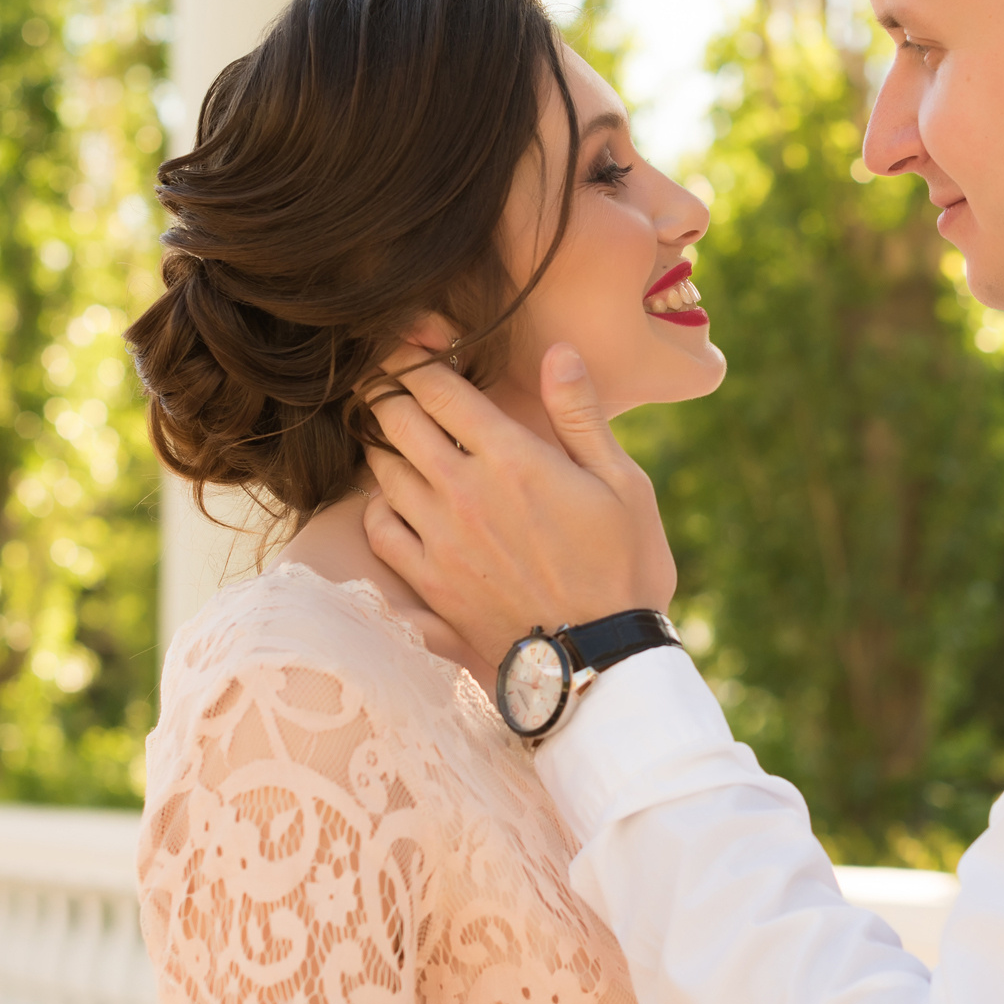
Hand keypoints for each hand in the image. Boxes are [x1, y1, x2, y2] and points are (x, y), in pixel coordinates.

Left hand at [363, 343, 677, 665]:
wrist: (603, 661)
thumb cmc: (625, 567)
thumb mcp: (623, 483)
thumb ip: (580, 415)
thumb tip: (558, 352)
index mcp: (512, 458)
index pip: (436, 387)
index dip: (415, 353)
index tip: (416, 341)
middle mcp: (464, 492)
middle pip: (393, 419)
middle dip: (386, 388)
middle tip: (391, 377)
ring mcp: (441, 539)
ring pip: (381, 469)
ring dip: (384, 443)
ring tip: (396, 433)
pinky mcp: (430, 583)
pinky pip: (378, 528)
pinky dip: (378, 504)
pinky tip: (397, 500)